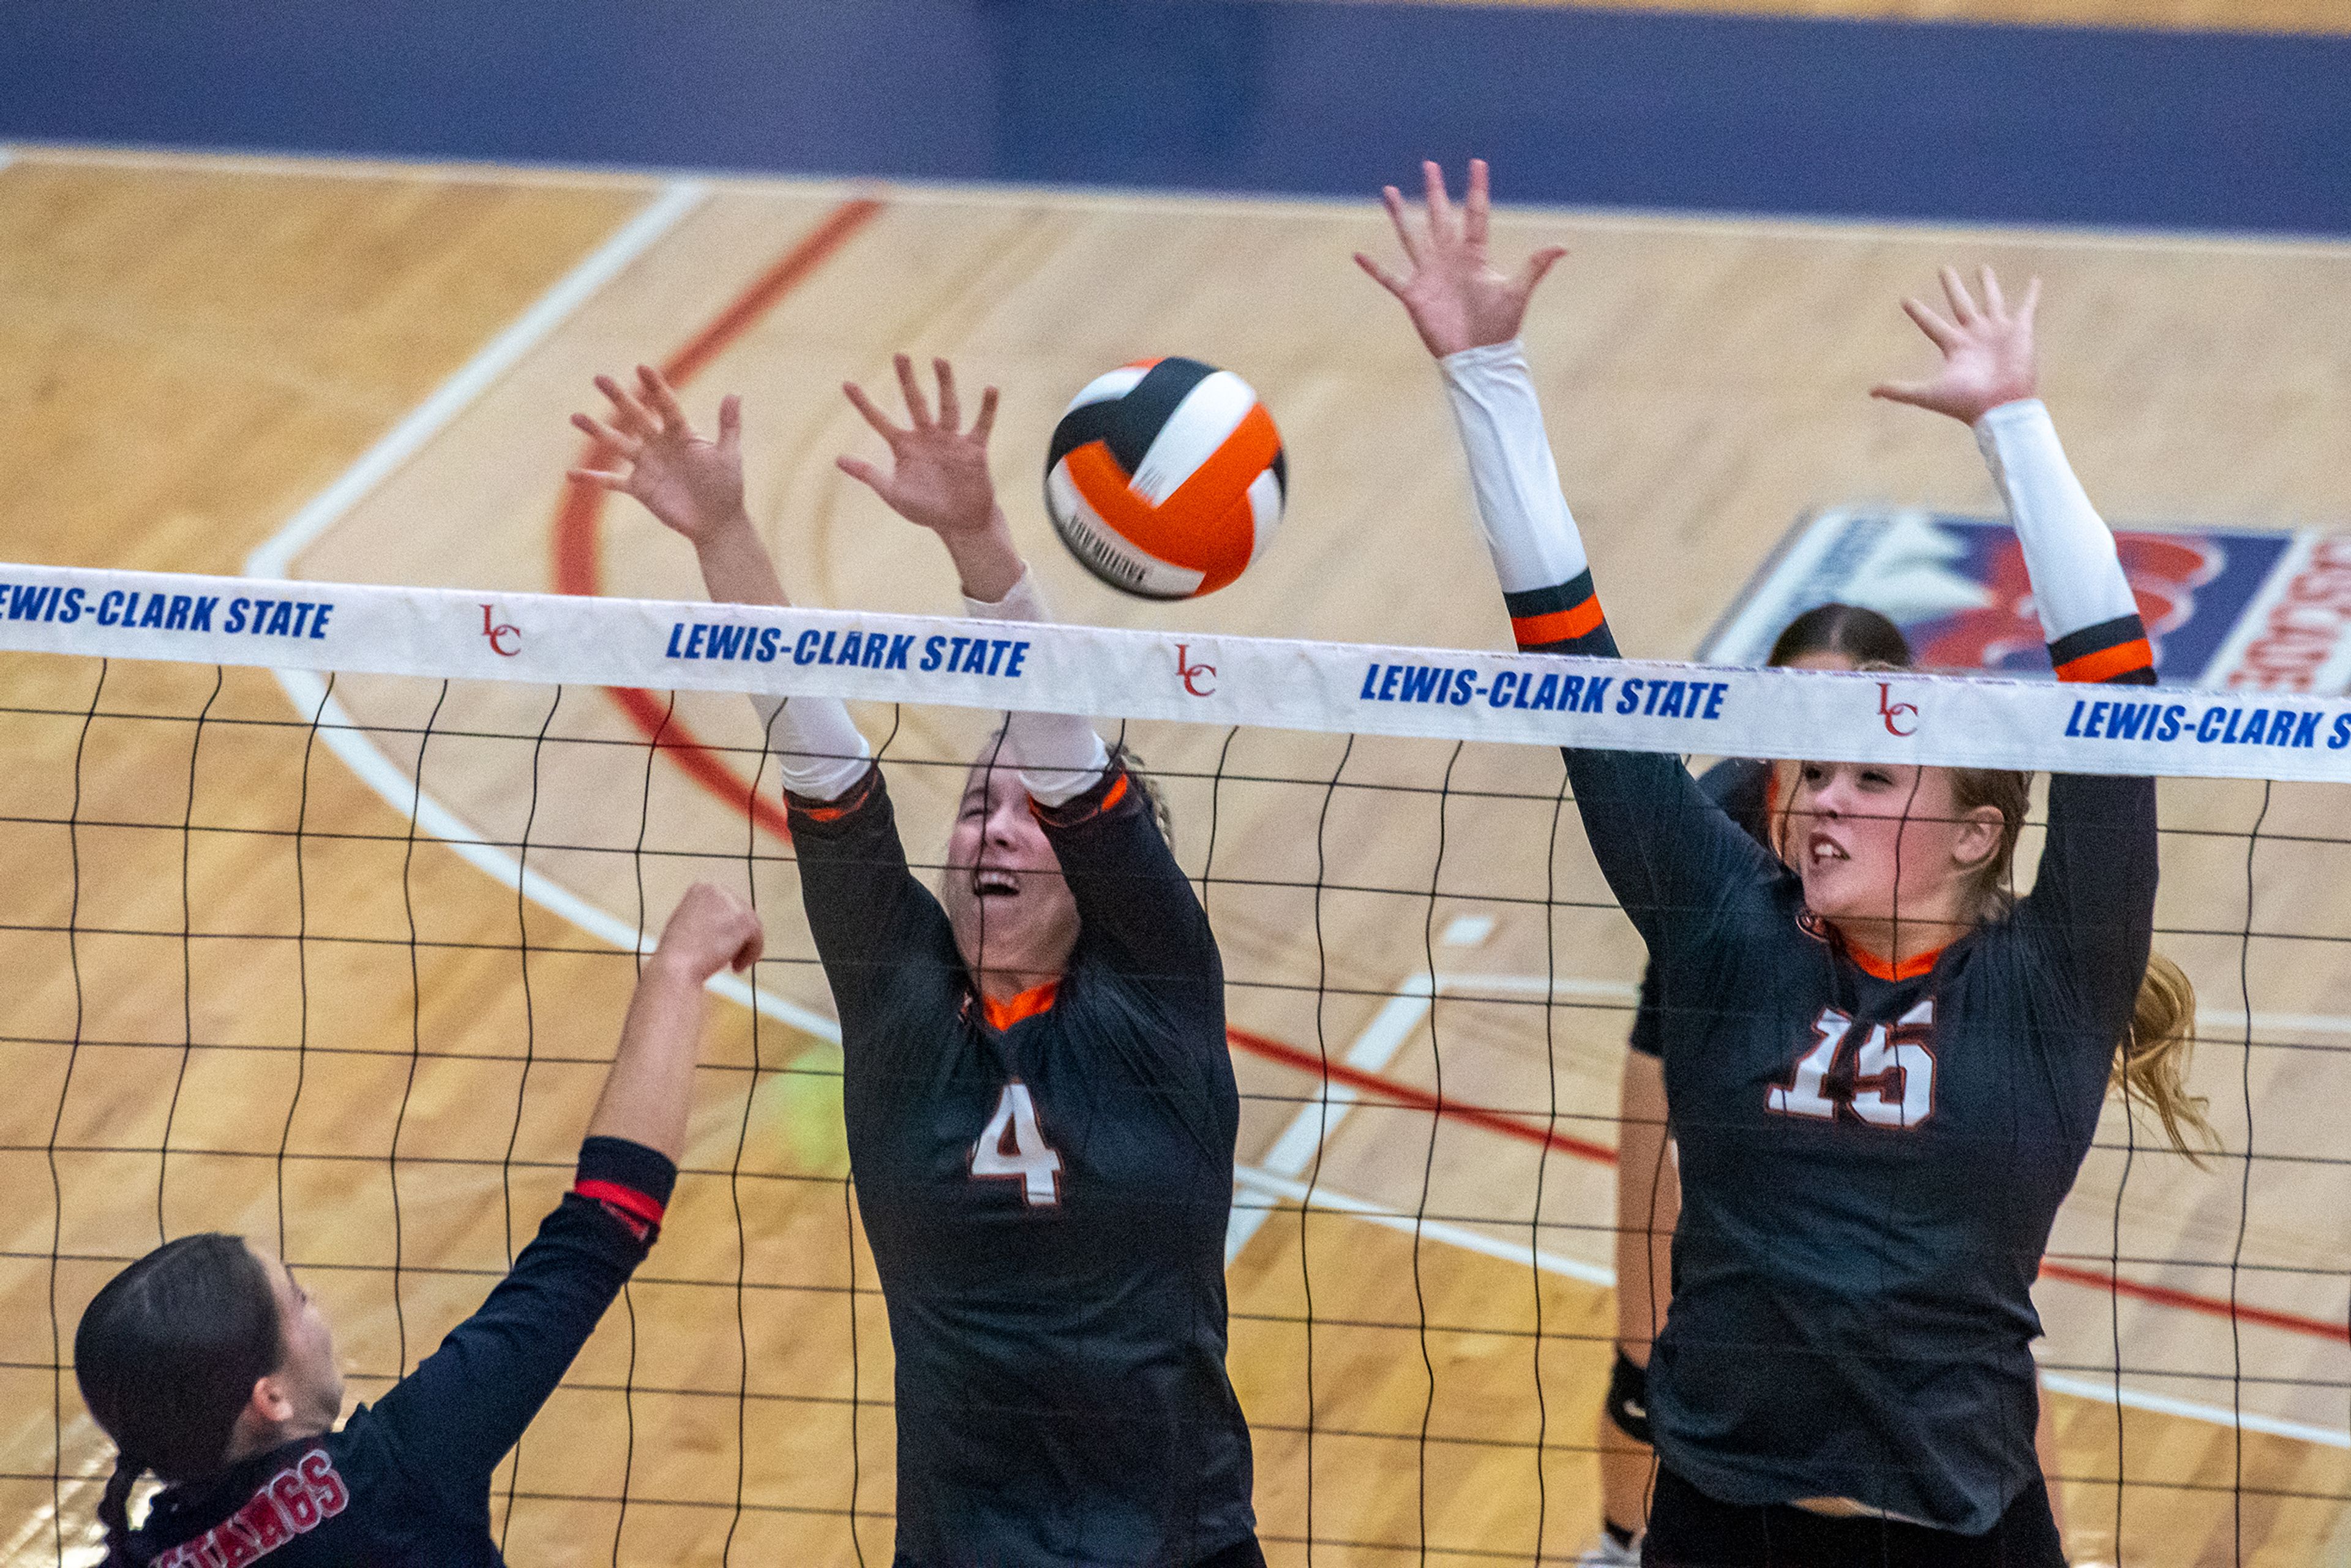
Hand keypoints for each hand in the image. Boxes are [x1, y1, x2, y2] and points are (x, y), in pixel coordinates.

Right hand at [569, 367, 749, 543]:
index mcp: (682, 433)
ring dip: (597, 431)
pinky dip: (592, 479)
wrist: (717, 522)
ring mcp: (646, 465)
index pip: (666, 405)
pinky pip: (611, 482)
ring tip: (576, 417)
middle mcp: (659, 444)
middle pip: (636, 417)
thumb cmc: (727, 487)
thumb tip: (735, 393)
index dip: (654, 387)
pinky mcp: (639, 488)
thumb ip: (729, 425)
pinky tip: (570, 474)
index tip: (641, 367)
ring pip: (617, 443)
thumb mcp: (729, 455)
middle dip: (618, 398)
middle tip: (599, 378)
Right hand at [651, 882, 763, 981]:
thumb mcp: (686, 922)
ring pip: (751, 927)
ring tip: (731, 964)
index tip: (720, 944)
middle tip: (730, 957)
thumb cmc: (677, 952)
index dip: (727, 928)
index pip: (727, 906)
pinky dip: (749, 955)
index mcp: (703, 888)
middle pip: (742, 915)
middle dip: (737, 937)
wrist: (677, 965)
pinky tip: (736, 967)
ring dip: (743, 948)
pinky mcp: (746, 921)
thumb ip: (706, 916)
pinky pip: (756, 940)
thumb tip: (724, 921)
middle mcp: (719, 890)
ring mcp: (734, 904)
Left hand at [838, 355, 1001, 538]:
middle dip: (907, 380)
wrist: (960, 523)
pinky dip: (987, 409)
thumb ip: (868, 474)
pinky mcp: (974, 449)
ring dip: (945, 384)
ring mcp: (951, 440)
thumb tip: (837, 459)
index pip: (879, 421)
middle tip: (899, 356)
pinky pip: (982, 425)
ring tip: (940, 360)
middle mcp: (926, 437)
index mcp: (904, 446)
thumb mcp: (893, 493)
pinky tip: (991, 389)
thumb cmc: (926, 509)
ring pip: (947, 407)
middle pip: (915, 403)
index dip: (863, 404)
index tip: (846, 384)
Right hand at [1357, 159, 1566, 358]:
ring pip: (1411, 236)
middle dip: (1434, 191)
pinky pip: (1389, 278)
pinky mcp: (1414, 295)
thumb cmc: (1499, 327)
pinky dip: (1373, 268)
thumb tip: (1563, 247)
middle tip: (1430, 165)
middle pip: (1439, 216)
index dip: (1476, 188)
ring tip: (1389, 191)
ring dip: (1400, 215)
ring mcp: (1429, 275)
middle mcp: (1450, 258)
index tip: (1478, 163)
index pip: (1475, 213)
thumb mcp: (1517, 293)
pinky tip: (1357, 255)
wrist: (1477, 357)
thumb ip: (1535, 267)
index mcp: (1474, 254)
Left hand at [1871, 266, 2040, 425]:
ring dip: (1987, 284)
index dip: (1919, 312)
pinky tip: (2035, 281)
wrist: (2000, 409)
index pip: (1931, 323)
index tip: (1905, 299)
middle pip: (1960, 304)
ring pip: (1991, 300)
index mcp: (1954, 347)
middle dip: (1951, 287)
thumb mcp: (1928, 394)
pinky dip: (2032, 294)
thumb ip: (1901, 391)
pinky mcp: (2020, 331)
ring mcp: (1998, 332)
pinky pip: (2027, 307)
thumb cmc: (1966, 403)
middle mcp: (1974, 336)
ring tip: (1982, 268)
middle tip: (1943, 269)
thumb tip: (1870, 392)